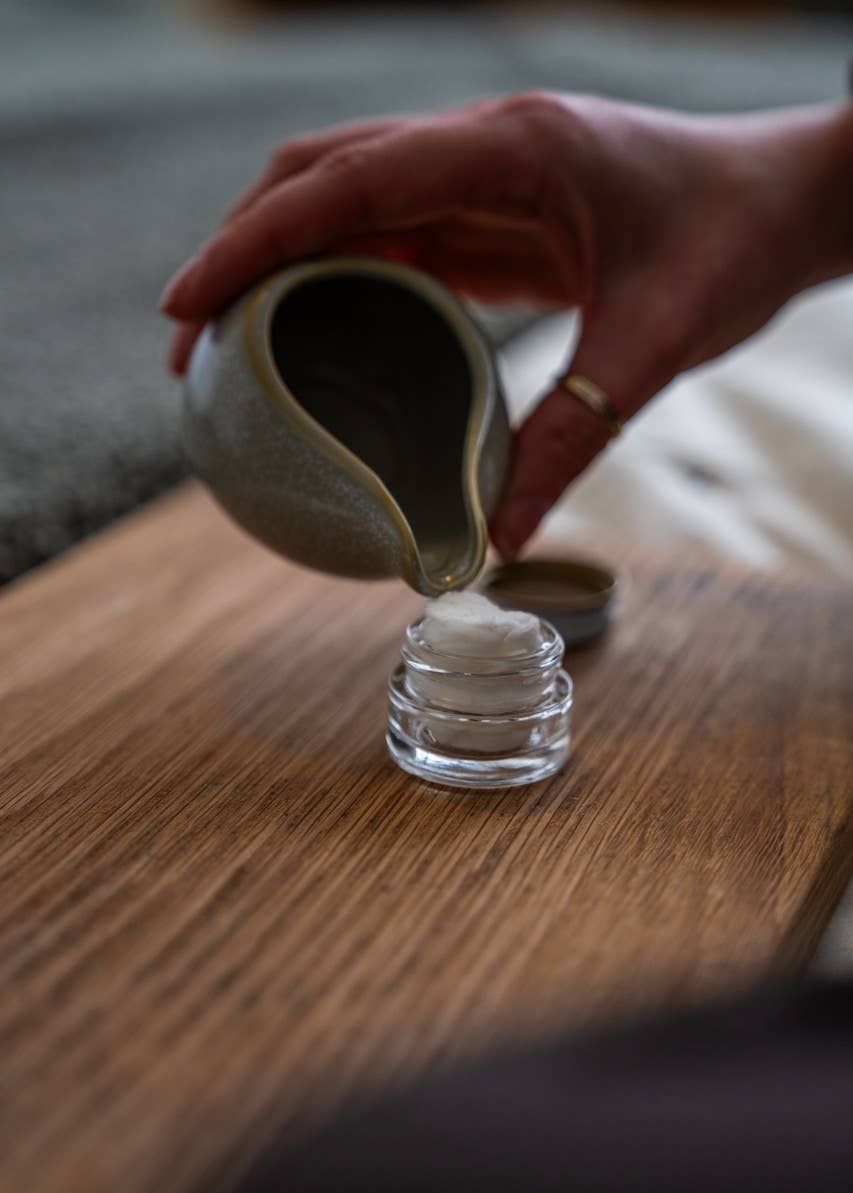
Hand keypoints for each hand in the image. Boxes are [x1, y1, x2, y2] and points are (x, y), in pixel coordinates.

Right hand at [161, 93, 852, 556]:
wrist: (788, 201)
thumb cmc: (733, 245)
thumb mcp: (653, 347)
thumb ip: (569, 438)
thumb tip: (491, 540)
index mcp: (510, 148)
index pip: (346, 182)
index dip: (253, 241)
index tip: (184, 304)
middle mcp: (480, 145)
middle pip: (320, 174)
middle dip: (240, 249)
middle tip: (188, 341)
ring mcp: (482, 173)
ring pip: (347, 200)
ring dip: (280, 263)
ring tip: (231, 347)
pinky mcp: (493, 210)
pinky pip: (393, 235)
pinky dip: (340, 281)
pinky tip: (317, 339)